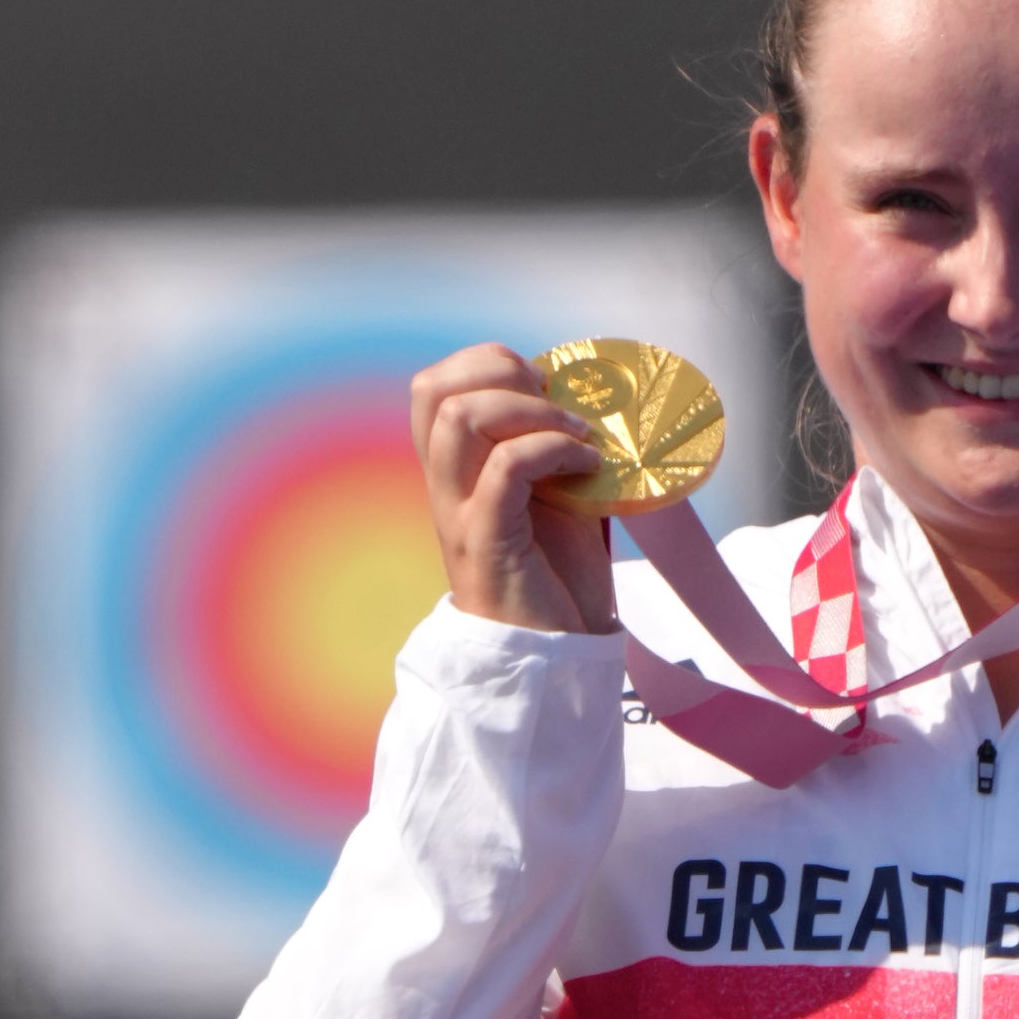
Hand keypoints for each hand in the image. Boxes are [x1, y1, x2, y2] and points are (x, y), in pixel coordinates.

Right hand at [410, 343, 617, 633]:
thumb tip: (581, 398)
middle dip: (499, 372)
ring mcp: (461, 514)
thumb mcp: (553, 493)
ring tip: (577, 435)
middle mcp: (445, 486)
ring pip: (457, 419)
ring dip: (530, 410)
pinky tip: (588, 467)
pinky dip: (552, 450)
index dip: (484, 364)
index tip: (543, 387)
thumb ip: (548, 448)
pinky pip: (505, 470)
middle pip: (430, 389)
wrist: (554, 654)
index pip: (431, 387)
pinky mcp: (489, 542)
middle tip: (554, 401)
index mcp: (454, 470)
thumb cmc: (556, 574)